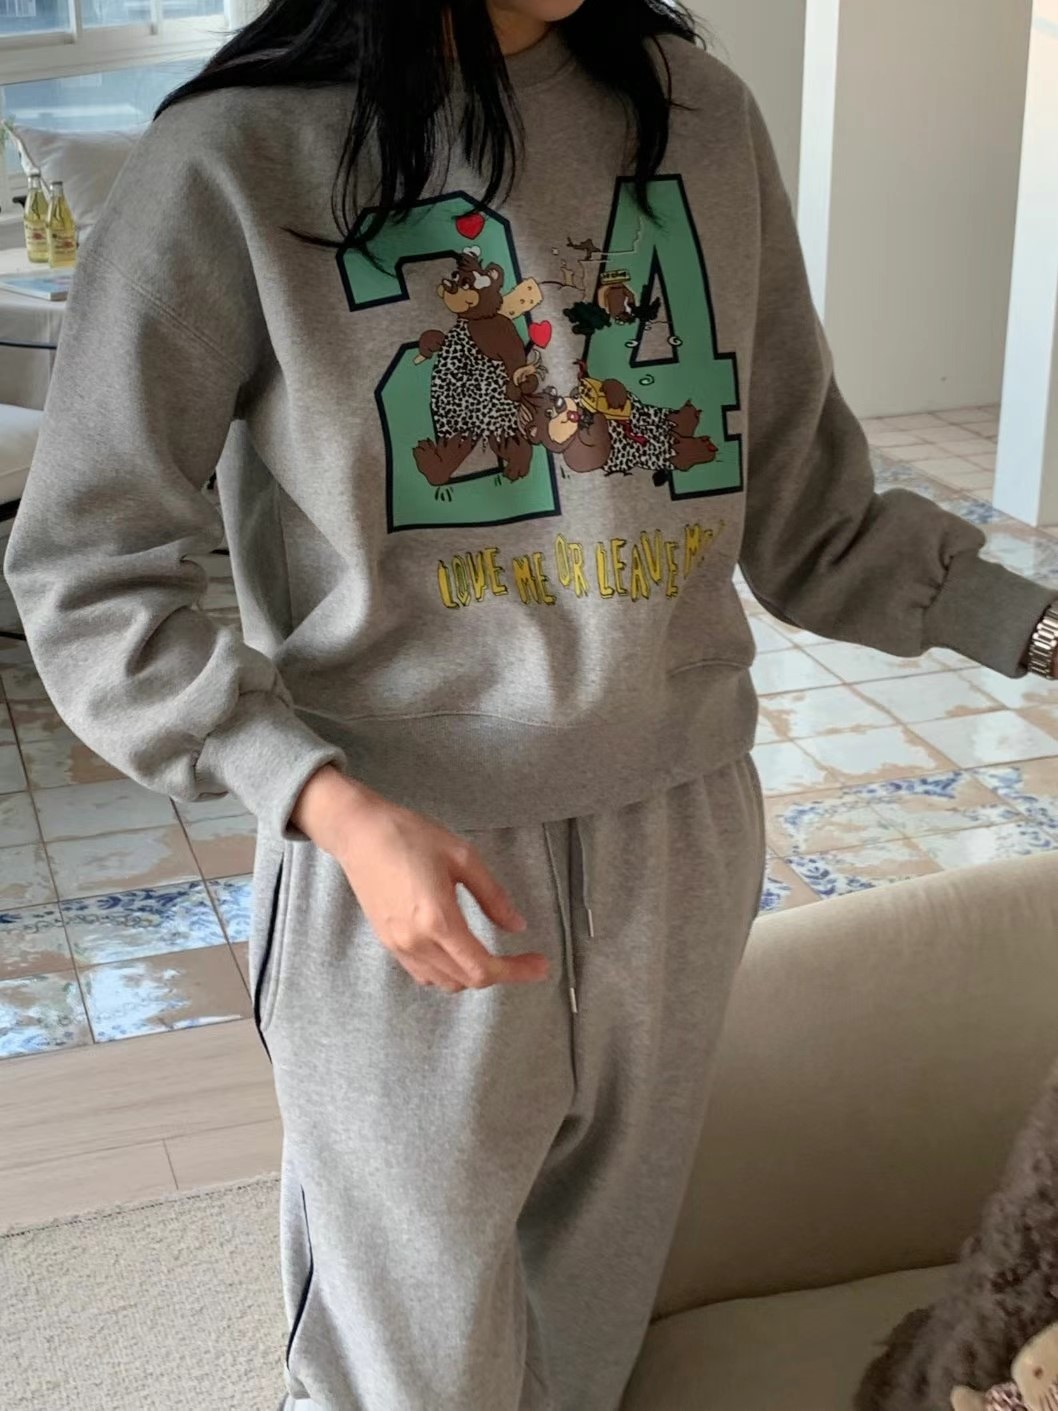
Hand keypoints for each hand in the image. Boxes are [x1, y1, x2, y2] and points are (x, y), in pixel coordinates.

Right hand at [290, 767, 548, 994]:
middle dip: (501, 974)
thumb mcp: (463, 857)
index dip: (516, 972)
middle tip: (525, 959)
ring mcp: (398, 946)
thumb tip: (517, 926)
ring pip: (445, 982)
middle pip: (467, 980)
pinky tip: (459, 951)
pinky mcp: (388, 942)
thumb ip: (493, 896)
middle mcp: (416, 942)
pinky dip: (448, 972)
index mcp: (438, 920)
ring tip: (494, 954)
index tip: (541, 965)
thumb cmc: (411, 836)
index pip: (482, 968)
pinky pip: (424, 974)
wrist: (359, 833)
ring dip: (473, 975)